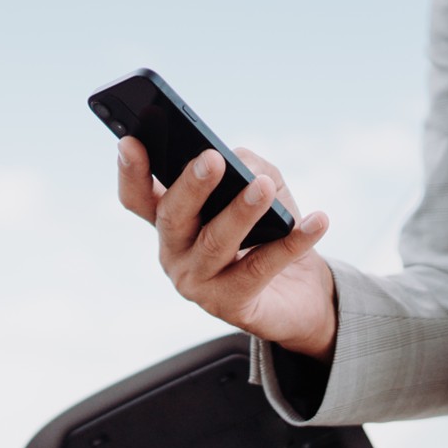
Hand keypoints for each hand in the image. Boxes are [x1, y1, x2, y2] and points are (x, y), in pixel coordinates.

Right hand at [117, 137, 336, 362]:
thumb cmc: (270, 230)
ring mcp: (197, 283)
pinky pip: (261, 268)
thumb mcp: (260, 185)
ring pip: (215, 243)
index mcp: (171, 221)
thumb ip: (248, 166)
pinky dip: (292, 242)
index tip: (130, 142)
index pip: (138, 197)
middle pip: (171, 217)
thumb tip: (242, 164)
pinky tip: (317, 221)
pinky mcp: (231, 305)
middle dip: (190, 187)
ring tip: (264, 187)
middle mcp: (174, 252)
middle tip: (211, 159)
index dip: (130, 172)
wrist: (300, 291)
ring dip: (241, 212)